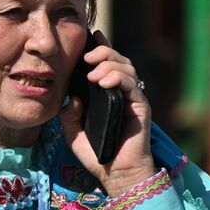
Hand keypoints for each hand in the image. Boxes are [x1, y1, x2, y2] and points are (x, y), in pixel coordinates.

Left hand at [60, 30, 155, 195]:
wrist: (115, 173)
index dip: (100, 47)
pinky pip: (132, 84)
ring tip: (93, 74)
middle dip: (103, 52)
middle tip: (87, 57)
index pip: (106, 64)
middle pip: (118, 60)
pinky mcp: (140, 106)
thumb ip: (68, 114)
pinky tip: (104, 82)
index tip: (90, 35)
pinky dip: (119, 78)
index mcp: (106, 94)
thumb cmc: (96, 154)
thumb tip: (71, 97)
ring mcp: (132, 99)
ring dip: (109, 64)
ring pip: (127, 68)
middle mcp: (121, 92)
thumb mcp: (73, 132)